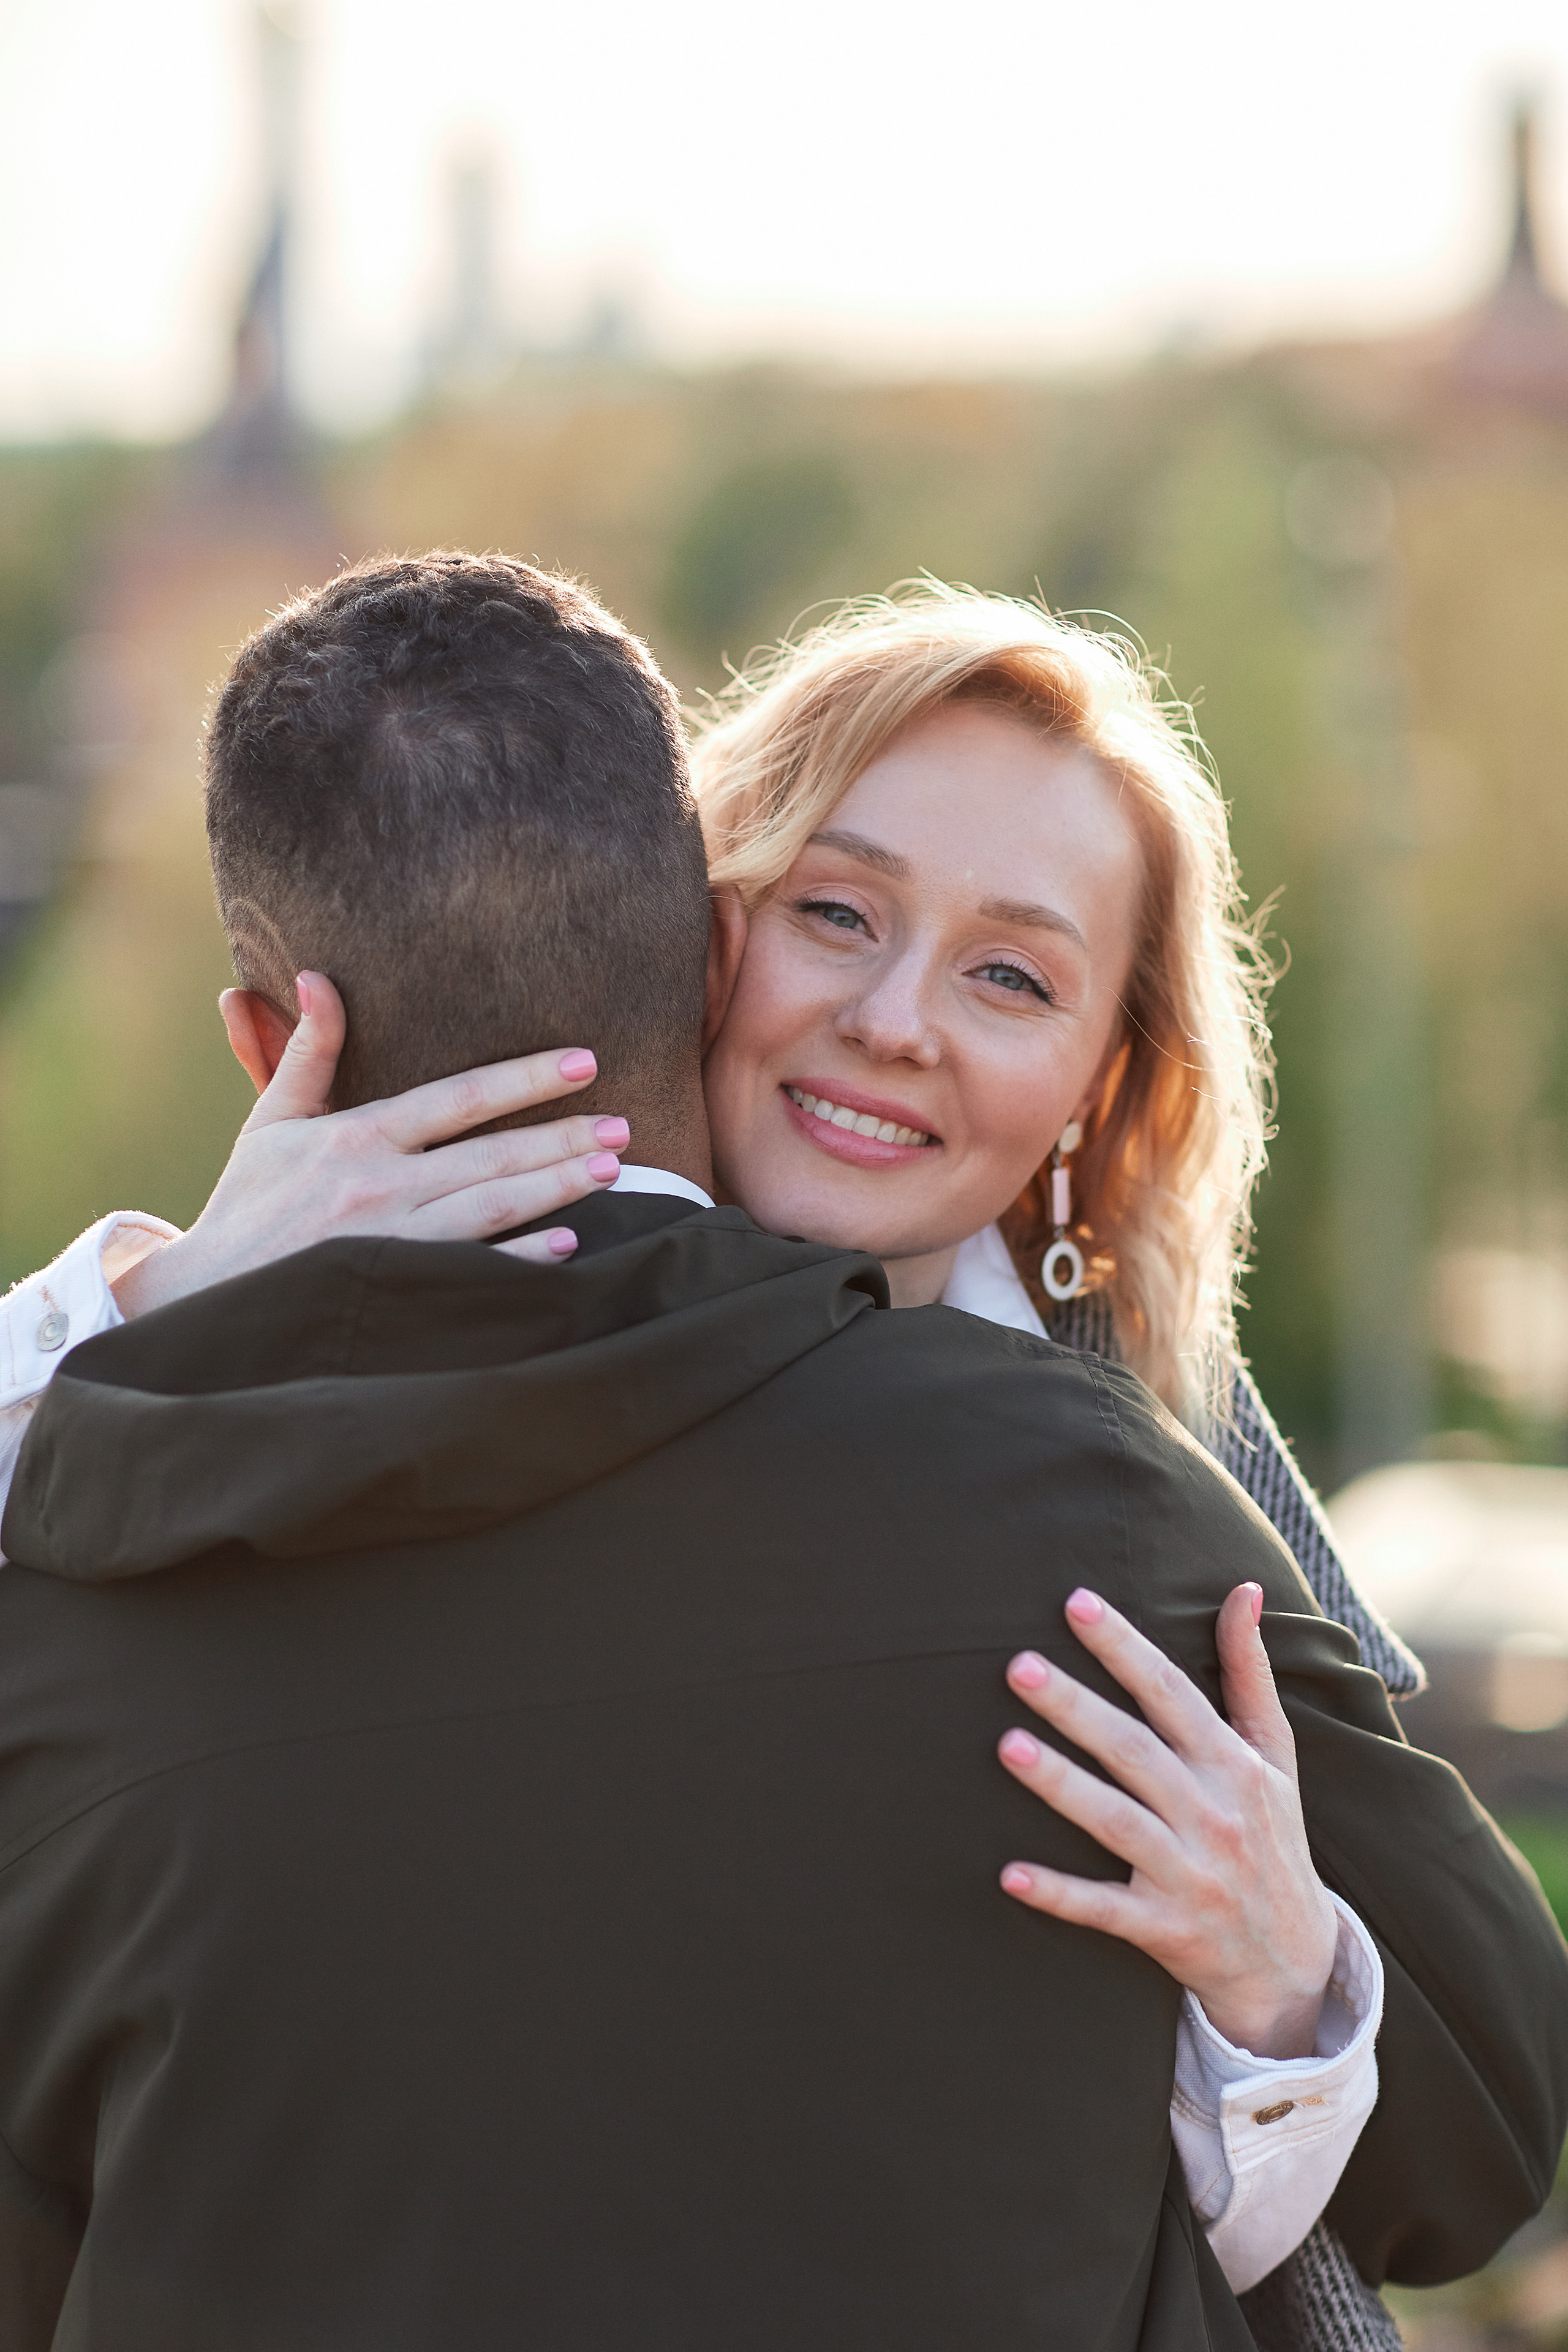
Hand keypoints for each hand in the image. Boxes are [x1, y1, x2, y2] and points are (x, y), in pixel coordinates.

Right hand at [113, 973, 628, 1318]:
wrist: (204, 1297)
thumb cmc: (247, 1205)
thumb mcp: (272, 1121)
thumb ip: (307, 1052)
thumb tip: (318, 977)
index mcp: (357, 1137)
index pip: (459, 1097)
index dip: (525, 1078)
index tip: (583, 1063)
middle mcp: (381, 1186)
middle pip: (491, 1154)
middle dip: (562, 1137)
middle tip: (622, 1125)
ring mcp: (391, 1242)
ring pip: (492, 1209)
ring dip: (556, 1189)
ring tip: (611, 1170)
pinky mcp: (395, 1290)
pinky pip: (473, 1272)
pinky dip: (521, 1260)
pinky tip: (568, 1247)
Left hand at [996, 1584, 1337, 2058]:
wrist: (1296, 1962)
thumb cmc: (1273, 1837)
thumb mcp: (1275, 1754)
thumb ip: (1251, 1671)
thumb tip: (1244, 1590)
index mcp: (1233, 1764)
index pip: (1171, 1692)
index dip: (1124, 1647)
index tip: (1075, 1603)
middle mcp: (1212, 1813)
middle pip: (1134, 1749)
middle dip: (1076, 1706)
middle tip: (1018, 1665)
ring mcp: (1189, 1874)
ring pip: (1117, 1822)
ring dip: (1063, 1786)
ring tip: (1007, 1746)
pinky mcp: (1165, 1930)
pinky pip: (1105, 1910)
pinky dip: (1060, 1895)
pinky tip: (1010, 1874)